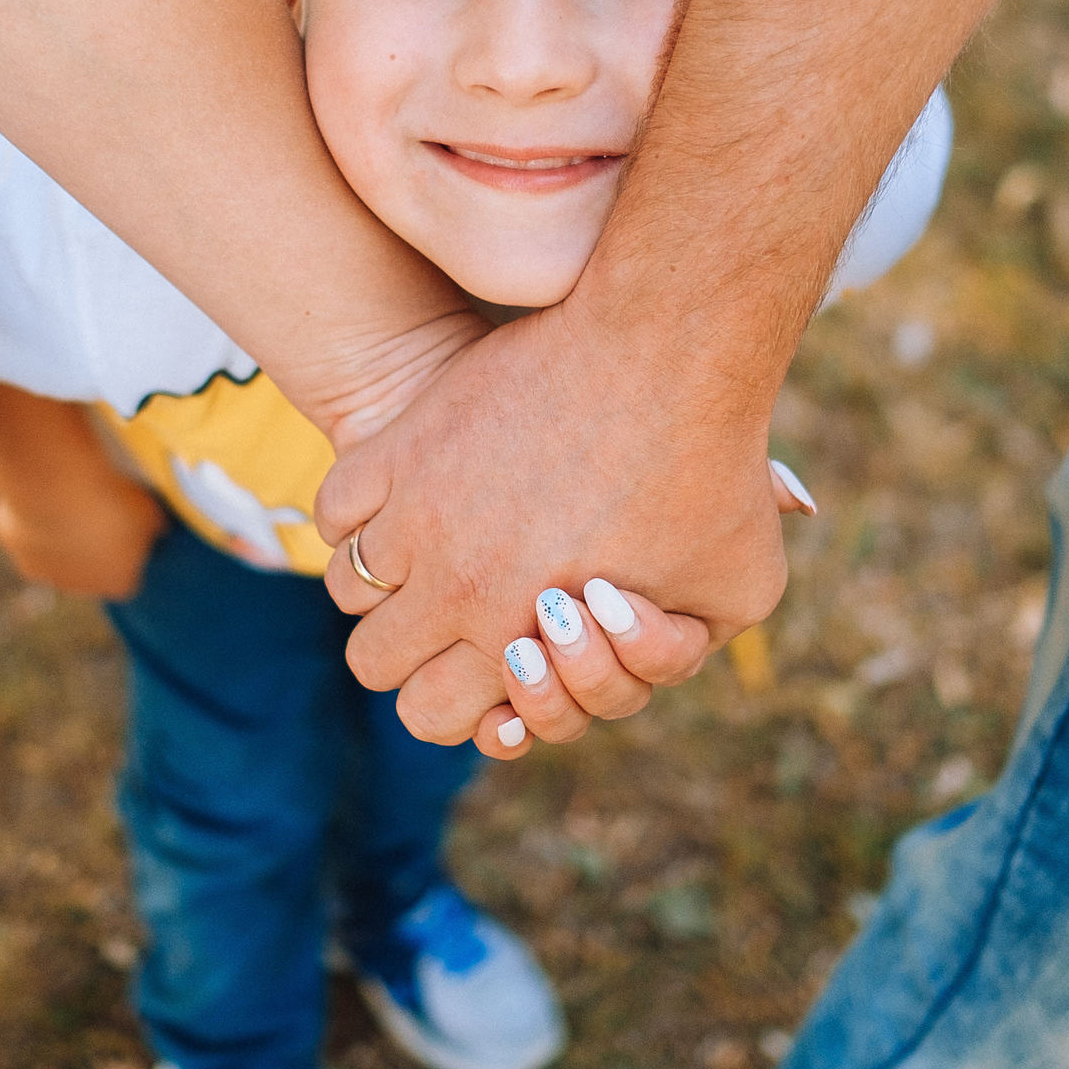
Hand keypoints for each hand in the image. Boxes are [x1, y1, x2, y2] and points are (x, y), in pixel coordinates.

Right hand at [0, 485, 164, 600]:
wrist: (59, 493)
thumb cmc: (113, 504)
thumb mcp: (153, 511)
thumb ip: (156, 526)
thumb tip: (159, 530)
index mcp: (120, 583)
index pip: (129, 572)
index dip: (130, 546)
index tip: (128, 519)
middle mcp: (82, 587)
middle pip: (90, 567)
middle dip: (94, 543)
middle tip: (98, 506)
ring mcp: (47, 571)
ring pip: (57, 552)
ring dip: (63, 530)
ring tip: (70, 496)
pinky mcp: (17, 550)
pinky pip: (30, 530)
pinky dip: (35, 513)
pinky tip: (44, 491)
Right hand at [314, 297, 787, 703]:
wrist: (668, 351)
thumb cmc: (714, 472)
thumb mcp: (735, 594)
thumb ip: (676, 652)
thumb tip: (625, 664)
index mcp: (524, 639)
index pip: (432, 717)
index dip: (458, 701)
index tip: (493, 656)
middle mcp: (456, 589)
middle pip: (374, 666)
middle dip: (415, 653)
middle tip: (459, 612)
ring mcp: (419, 516)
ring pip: (349, 592)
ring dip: (387, 584)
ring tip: (436, 554)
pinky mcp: (401, 448)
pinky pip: (333, 513)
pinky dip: (358, 518)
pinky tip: (408, 502)